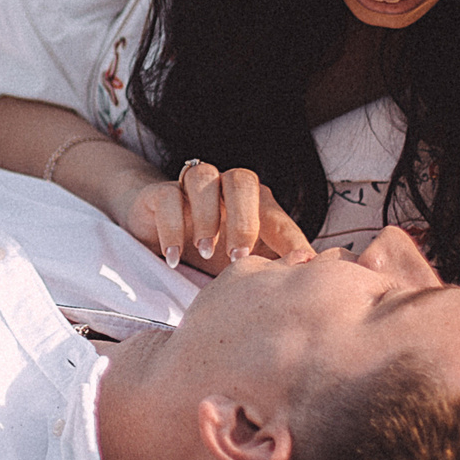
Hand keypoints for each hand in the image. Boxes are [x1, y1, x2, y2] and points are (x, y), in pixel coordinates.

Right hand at [118, 158, 312, 272]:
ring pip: (203, 175)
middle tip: (237, 258)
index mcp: (253, 205)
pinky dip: (171, 227)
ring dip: (207, 216)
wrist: (155, 233)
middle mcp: (224, 189)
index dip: (290, 239)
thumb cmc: (211, 252)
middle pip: (242, 180)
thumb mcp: (241, 265)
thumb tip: (303, 283)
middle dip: (243, 220)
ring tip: (205, 253)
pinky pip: (167, 196)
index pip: (278, 217)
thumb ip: (268, 269)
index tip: (299, 265)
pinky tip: (173, 257)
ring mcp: (191, 188)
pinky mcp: (159, 194)